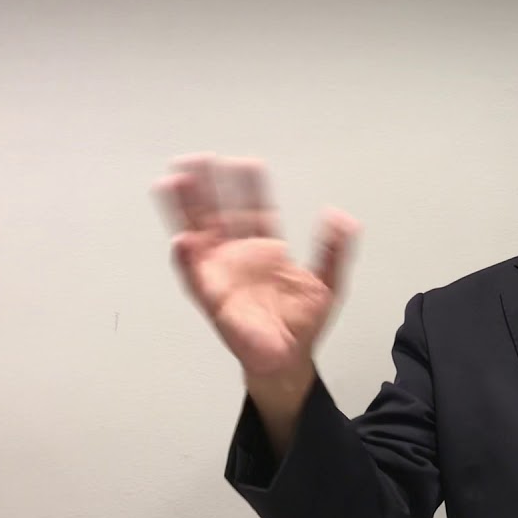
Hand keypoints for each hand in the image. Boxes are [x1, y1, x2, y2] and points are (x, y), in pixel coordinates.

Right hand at [154, 154, 359, 378]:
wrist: (290, 360)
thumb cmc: (304, 324)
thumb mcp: (328, 283)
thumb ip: (334, 250)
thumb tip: (342, 216)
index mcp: (267, 249)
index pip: (254, 210)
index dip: (250, 187)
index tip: (247, 163)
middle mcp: (239, 256)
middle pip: (218, 213)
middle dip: (209, 187)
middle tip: (198, 158)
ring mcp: (223, 273)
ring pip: (198, 234)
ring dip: (185, 210)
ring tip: (175, 182)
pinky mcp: (213, 297)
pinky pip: (194, 275)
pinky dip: (187, 258)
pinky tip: (183, 238)